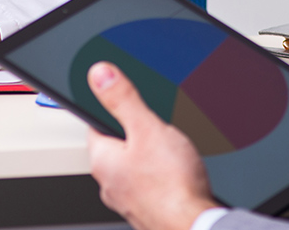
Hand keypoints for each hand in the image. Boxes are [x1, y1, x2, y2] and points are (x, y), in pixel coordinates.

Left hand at [86, 62, 216, 229]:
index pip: (94, 124)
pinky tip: (176, 176)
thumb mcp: (147, 128)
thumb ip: (122, 99)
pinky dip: (161, 179)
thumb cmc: (171, 186)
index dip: (110, 109)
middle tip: (155, 129)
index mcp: (102, 160)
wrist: (194, 225)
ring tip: (169, 154)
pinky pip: (150, 186)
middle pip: (117, 147)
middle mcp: (109, 184)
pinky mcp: (147, 211)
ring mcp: (128, 201)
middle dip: (135, 136)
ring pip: (134, 168)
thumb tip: (100, 74)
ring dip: (150, 159)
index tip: (122, 102)